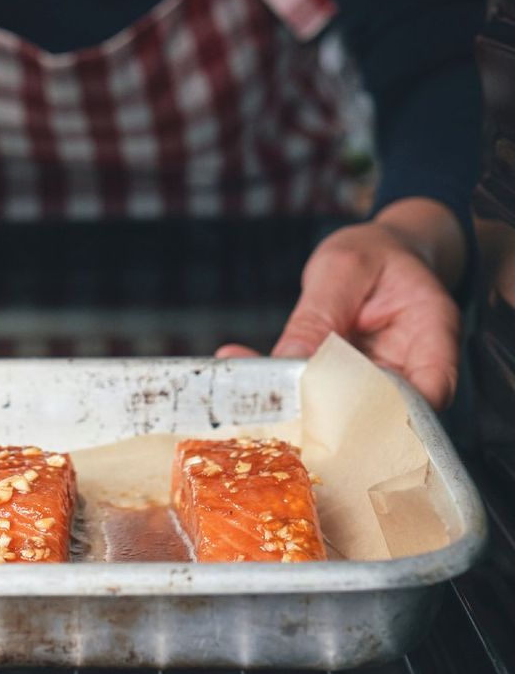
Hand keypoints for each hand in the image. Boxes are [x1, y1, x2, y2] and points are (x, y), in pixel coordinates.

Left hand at [217, 198, 464, 409]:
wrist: (374, 255)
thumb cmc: (371, 254)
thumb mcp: (343, 268)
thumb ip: (319, 315)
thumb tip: (291, 359)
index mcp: (432, 332)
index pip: (431, 388)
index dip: (395, 413)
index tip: (342, 415)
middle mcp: (410, 367)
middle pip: (383, 409)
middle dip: (333, 418)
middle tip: (279, 411)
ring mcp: (377, 380)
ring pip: (345, 409)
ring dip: (300, 407)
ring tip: (252, 397)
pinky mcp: (346, 384)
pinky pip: (317, 393)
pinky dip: (283, 389)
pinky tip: (241, 372)